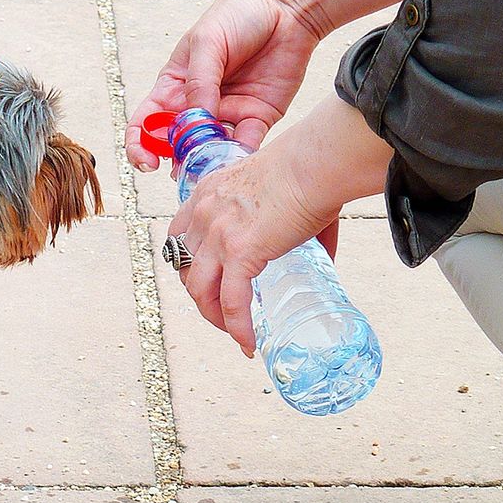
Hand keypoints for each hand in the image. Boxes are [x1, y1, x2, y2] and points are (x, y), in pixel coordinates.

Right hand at [125, 0, 325, 170]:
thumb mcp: (208, 41)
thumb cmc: (239, 14)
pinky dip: (238, 157)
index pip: (147, 123)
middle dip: (176, 160)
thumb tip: (194, 122)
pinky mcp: (256, 118)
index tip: (147, 162)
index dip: (140, 145)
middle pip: (177, 144)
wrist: (286, 6)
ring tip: (209, 164)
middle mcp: (197, 105)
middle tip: (183, 166)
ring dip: (207, 162)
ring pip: (210, 150)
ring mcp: (227, 114)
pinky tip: (235, 158)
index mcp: (175, 86)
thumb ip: (199, 83)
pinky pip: (244, 145)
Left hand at [171, 148, 338, 355]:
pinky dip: (238, 327)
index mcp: (207, 194)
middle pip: (185, 268)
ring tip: (236, 332)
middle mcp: (204, 214)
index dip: (188, 265)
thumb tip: (322, 258)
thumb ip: (288, 222)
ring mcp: (218, 234)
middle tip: (224, 313)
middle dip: (201, 296)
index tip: (206, 281)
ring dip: (214, 317)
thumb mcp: (278, 190)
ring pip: (200, 291)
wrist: (316, 162)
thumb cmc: (309, 169)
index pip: (179, 237)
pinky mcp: (240, 252)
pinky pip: (232, 302)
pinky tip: (249, 341)